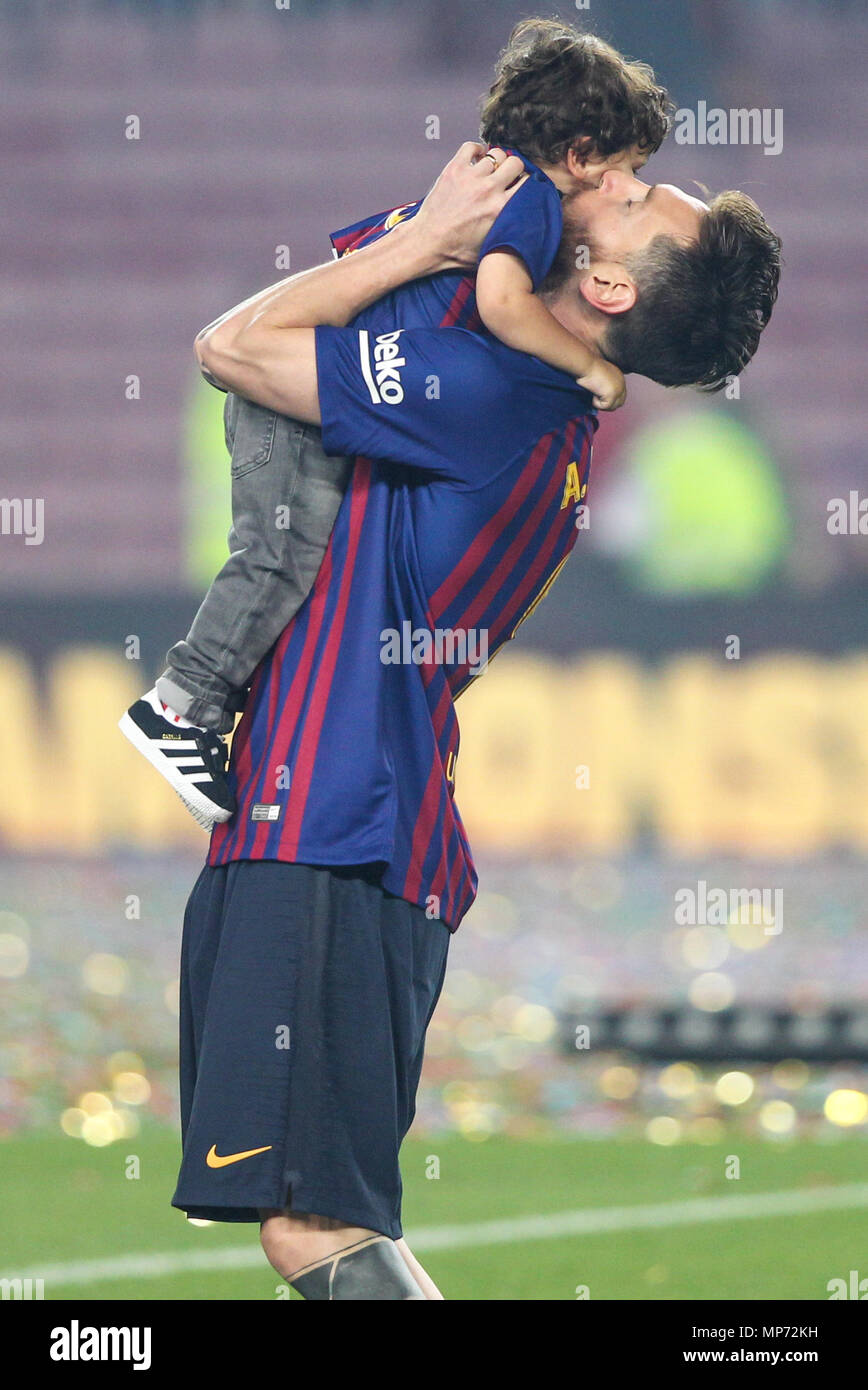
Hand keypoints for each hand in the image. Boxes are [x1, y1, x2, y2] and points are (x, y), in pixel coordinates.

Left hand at [409, 142, 527, 270]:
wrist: (427, 243)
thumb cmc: (456, 251)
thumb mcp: (491, 246)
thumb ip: (508, 229)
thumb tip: (521, 223)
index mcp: (501, 209)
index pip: (525, 182)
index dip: (523, 182)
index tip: (518, 185)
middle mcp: (489, 189)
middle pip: (515, 163)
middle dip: (513, 168)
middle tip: (505, 176)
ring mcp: (471, 177)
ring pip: (495, 154)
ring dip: (494, 161)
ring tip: (489, 170)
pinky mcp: (454, 169)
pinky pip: (472, 146)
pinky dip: (476, 150)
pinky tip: (476, 159)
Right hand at [577, 357, 626, 410]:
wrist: (586, 364)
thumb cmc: (588, 368)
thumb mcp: (600, 376)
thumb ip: (604, 386)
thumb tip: (600, 398)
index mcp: (619, 378)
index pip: (621, 395)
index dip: (611, 399)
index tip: (599, 398)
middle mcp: (622, 383)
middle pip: (619, 403)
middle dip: (608, 404)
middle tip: (596, 400)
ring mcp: (618, 389)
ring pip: (612, 407)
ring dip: (601, 404)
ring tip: (593, 394)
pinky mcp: (612, 395)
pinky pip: (604, 407)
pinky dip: (596, 403)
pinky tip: (592, 393)